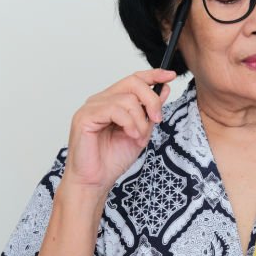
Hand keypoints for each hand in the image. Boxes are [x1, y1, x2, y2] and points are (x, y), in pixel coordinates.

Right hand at [62, 68, 176, 195]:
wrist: (96, 181)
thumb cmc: (112, 160)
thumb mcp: (141, 132)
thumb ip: (150, 112)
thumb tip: (164, 89)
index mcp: (112, 102)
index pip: (133, 79)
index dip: (153, 74)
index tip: (171, 76)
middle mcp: (101, 100)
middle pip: (133, 83)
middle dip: (151, 99)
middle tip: (157, 118)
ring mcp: (91, 107)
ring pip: (127, 98)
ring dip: (140, 120)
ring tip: (138, 137)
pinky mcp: (84, 117)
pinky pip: (114, 109)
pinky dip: (129, 123)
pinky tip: (131, 135)